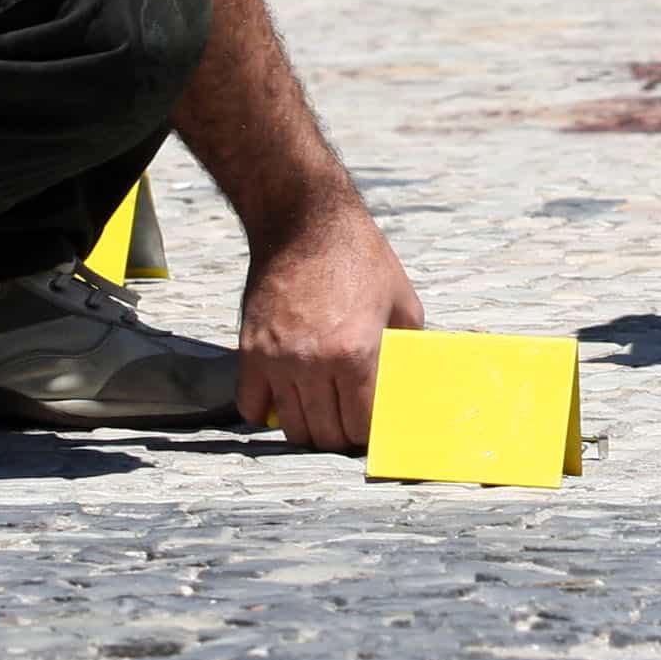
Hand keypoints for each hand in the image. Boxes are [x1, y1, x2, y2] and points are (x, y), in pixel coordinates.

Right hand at [235, 196, 423, 453]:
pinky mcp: (250, 350)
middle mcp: (314, 362)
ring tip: (319, 413)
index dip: (368, 434)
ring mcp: (278, 359)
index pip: (360, 426)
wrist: (304, 222)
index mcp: (357, 353)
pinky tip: (284, 398)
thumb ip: (406, 348)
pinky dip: (267, 410)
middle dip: (340, 437)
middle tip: (346, 424)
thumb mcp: (402, 301)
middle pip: (324, 434)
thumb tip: (410, 385)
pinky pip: (251, 405)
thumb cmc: (359, 258)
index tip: (370, 428)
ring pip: (290, 426)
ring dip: (307, 427)